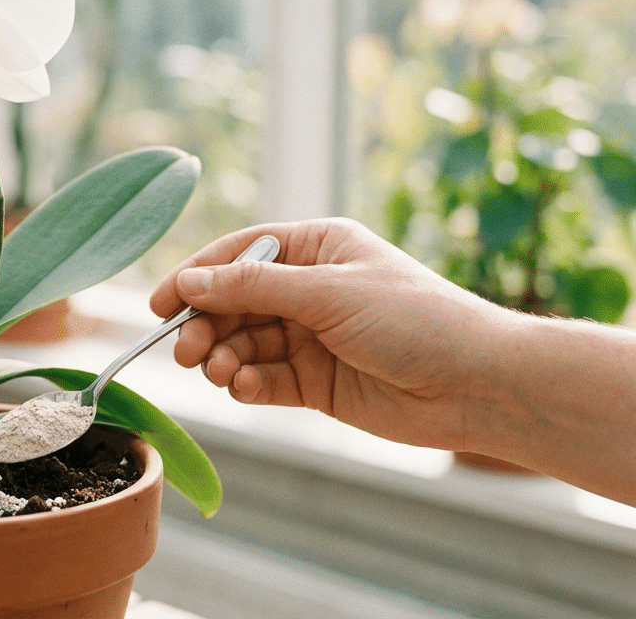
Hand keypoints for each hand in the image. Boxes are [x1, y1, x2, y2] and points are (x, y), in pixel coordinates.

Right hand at [149, 218, 505, 451]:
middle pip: (233, 303)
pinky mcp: (316, 382)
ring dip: (223, 357)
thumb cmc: (415, 319)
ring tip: (219, 373)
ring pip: (243, 344)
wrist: (476, 384)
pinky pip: (264, 379)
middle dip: (206, 325)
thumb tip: (189, 283)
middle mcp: (309, 289)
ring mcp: (311, 337)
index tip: (161, 305)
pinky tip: (244, 388)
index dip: (196, 278)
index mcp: (316, 248)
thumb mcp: (327, 292)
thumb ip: (253, 288)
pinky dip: (247, 384)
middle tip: (184, 350)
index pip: (239, 255)